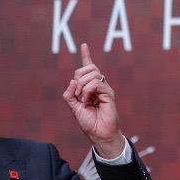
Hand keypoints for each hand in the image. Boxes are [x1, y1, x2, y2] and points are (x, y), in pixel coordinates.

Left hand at [63, 43, 125, 157]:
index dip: (86, 56)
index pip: (88, 68)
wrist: (99, 134)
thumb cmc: (89, 122)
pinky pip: (95, 83)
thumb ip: (70, 95)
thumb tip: (72, 81)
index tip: (83, 45)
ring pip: (91, 74)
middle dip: (78, 78)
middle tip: (78, 95)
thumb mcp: (74, 108)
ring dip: (82, 87)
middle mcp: (98, 85)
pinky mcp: (108, 93)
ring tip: (84, 100)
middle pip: (87, 68)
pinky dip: (88, 91)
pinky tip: (88, 100)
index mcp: (90, 87)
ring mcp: (104, 88)